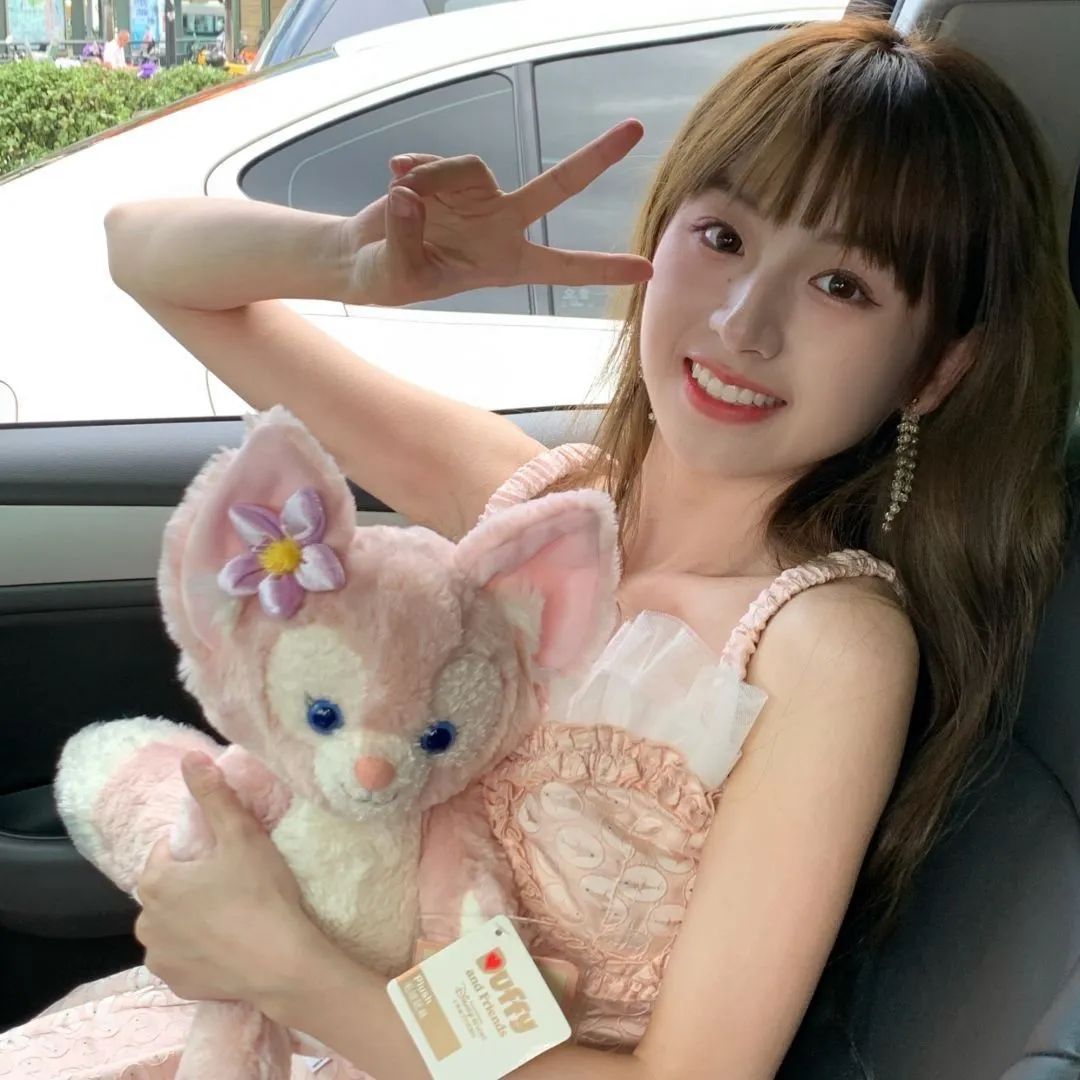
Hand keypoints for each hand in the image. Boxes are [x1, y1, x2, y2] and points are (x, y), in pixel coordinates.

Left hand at [134, 753, 324, 1006]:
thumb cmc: (260, 893)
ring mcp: (159, 957)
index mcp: (155, 882)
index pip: (169, 851)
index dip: (200, 848)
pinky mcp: (176, 984)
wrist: (281, 963)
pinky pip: (183, 956)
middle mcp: (145, 922)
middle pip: (169, 888)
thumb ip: (214, 794)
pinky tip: (228, 944)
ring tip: (234, 914)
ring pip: (173, 924)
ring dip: (193, 916)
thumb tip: (191, 757)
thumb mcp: (241, 835)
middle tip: (236, 882)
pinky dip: (199, 949)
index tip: (228, 854)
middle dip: (193, 883)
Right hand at [339, 118, 653, 306]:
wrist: (364, 256)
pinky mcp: (450, 174)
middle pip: (556, 186)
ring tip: (400, 203)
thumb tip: (410, 195)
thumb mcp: (397, 274)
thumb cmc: (388, 279)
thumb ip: (404, 237)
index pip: (561, 265)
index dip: (602, 268)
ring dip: (431, 182)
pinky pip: (438, 159)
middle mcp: (500, 224)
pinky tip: (394, 178)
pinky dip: (412, 168)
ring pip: (469, 168)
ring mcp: (478, 195)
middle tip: (634, 130)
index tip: (645, 269)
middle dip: (594, 158)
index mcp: (504, 263)